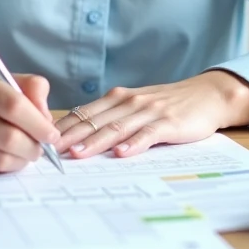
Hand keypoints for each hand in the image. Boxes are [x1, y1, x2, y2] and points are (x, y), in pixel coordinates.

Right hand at [0, 71, 60, 173]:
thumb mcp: (7, 81)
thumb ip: (33, 88)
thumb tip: (46, 120)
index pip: (13, 105)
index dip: (38, 123)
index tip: (52, 135)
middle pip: (9, 137)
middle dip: (33, 147)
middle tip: (42, 148)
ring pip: (1, 159)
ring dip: (22, 160)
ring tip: (26, 152)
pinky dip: (7, 167)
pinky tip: (9, 156)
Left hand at [54, 71, 248, 158]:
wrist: (206, 95)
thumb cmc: (167, 105)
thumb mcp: (135, 106)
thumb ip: (111, 118)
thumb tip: (78, 135)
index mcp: (117, 98)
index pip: (83, 113)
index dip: (63, 128)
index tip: (42, 141)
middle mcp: (129, 101)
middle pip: (94, 120)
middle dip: (70, 136)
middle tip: (49, 151)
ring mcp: (148, 111)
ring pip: (116, 127)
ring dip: (95, 141)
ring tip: (77, 154)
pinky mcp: (168, 122)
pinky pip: (148, 134)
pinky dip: (134, 143)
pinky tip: (121, 153)